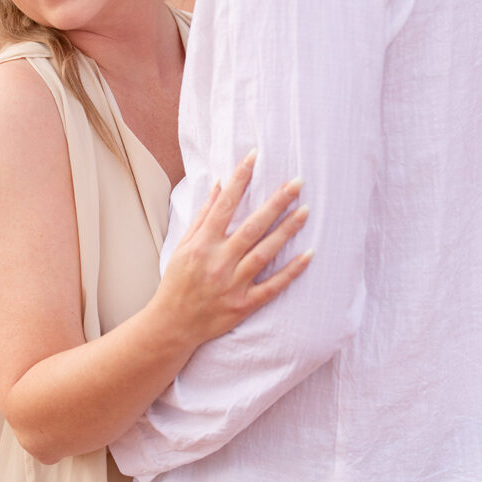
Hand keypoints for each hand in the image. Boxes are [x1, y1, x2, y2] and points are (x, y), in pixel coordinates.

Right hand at [152, 151, 312, 348]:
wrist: (172, 325)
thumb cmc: (177, 281)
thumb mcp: (183, 246)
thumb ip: (203, 215)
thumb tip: (219, 185)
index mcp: (202, 244)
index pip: (225, 204)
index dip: (240, 179)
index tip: (255, 156)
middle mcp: (218, 261)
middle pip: (252, 226)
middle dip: (276, 202)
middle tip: (297, 182)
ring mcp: (232, 284)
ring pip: (265, 253)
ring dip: (287, 231)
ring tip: (306, 211)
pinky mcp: (243, 305)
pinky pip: (272, 286)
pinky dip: (291, 272)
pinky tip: (309, 255)